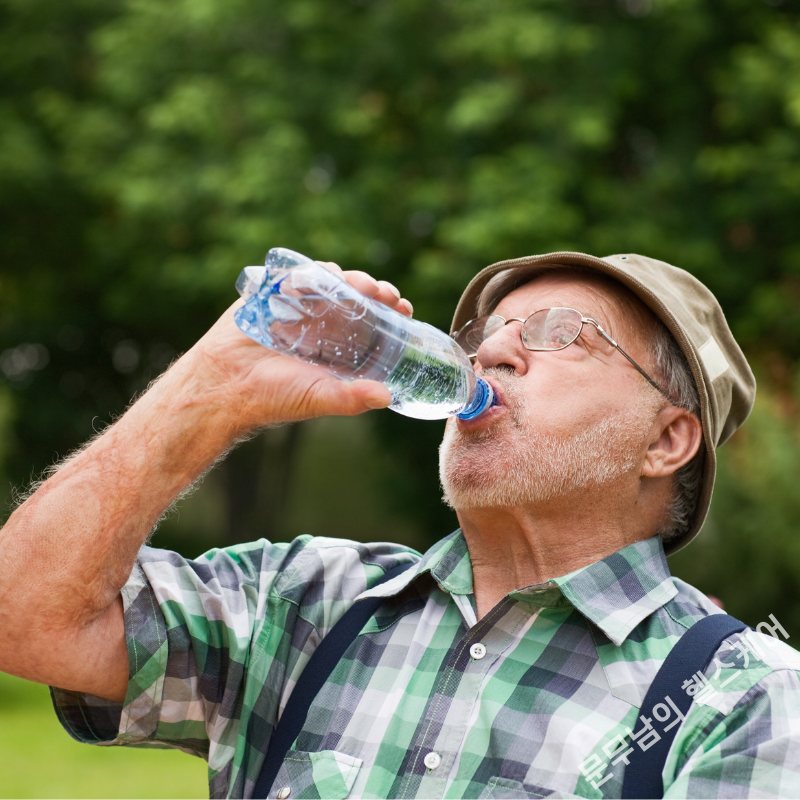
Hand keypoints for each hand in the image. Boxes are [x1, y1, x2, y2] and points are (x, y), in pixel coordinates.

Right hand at [182, 262, 413, 430]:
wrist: (224, 385)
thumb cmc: (273, 396)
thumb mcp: (319, 397)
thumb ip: (351, 398)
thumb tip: (387, 397)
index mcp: (336, 347)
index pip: (371, 323)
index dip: (389, 312)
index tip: (404, 307)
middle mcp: (320, 324)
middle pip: (355, 297)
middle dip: (373, 291)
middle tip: (385, 293)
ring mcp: (297, 307)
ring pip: (329, 282)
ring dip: (348, 278)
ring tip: (360, 285)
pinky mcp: (271, 294)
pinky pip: (295, 275)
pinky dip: (309, 273)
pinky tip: (323, 276)